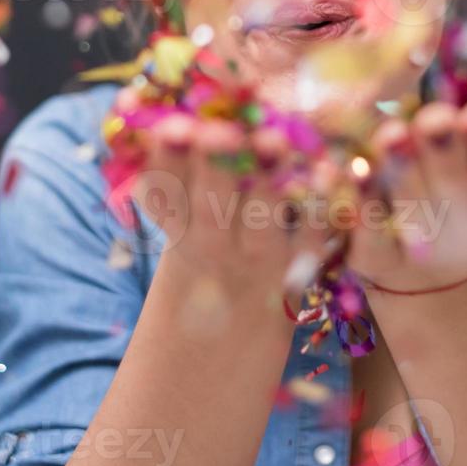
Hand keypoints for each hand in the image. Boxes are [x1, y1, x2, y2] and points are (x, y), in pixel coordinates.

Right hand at [134, 110, 329, 320]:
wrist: (212, 371)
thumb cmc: (199, 272)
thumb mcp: (179, 227)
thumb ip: (174, 172)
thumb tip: (133, 94)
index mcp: (177, 229)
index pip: (162, 189)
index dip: (161, 154)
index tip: (160, 120)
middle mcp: (212, 246)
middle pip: (210, 200)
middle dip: (215, 162)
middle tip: (219, 130)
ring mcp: (256, 263)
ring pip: (262, 220)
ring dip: (269, 179)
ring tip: (274, 141)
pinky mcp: (300, 279)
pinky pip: (314, 242)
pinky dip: (324, 213)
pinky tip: (332, 174)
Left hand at [346, 98, 466, 293]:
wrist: (432, 273)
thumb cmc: (456, 192)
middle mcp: (466, 226)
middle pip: (456, 188)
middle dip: (443, 152)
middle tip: (432, 118)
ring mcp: (421, 248)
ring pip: (409, 207)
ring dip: (399, 171)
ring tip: (390, 134)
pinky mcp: (376, 259)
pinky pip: (363, 231)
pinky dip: (350, 199)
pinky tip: (331, 169)